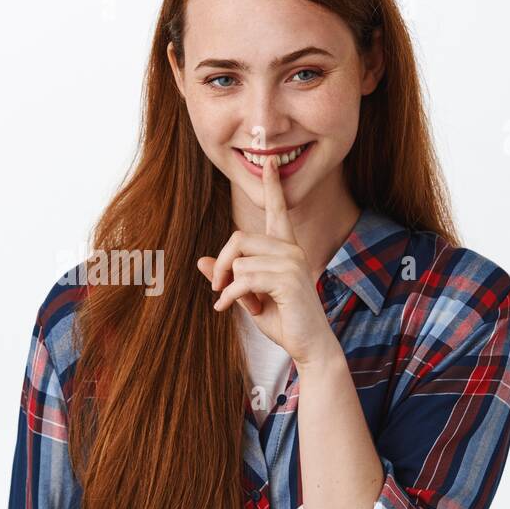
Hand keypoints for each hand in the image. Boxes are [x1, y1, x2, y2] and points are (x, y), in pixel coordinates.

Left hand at [196, 156, 338, 367]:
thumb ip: (228, 277)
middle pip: (239, 237)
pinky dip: (229, 296)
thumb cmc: (283, 321)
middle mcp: (291, 249)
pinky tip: (226, 308)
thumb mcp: (249, 296)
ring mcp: (292, 262)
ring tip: (236, 303)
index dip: (272, 186)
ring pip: (239, 260)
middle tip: (217, 286)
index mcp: (285, 248)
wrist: (309, 346)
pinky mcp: (288, 279)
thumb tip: (200, 261)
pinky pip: (243, 278)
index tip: (270, 162)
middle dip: (221, 263)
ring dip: (228, 285)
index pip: (278, 210)